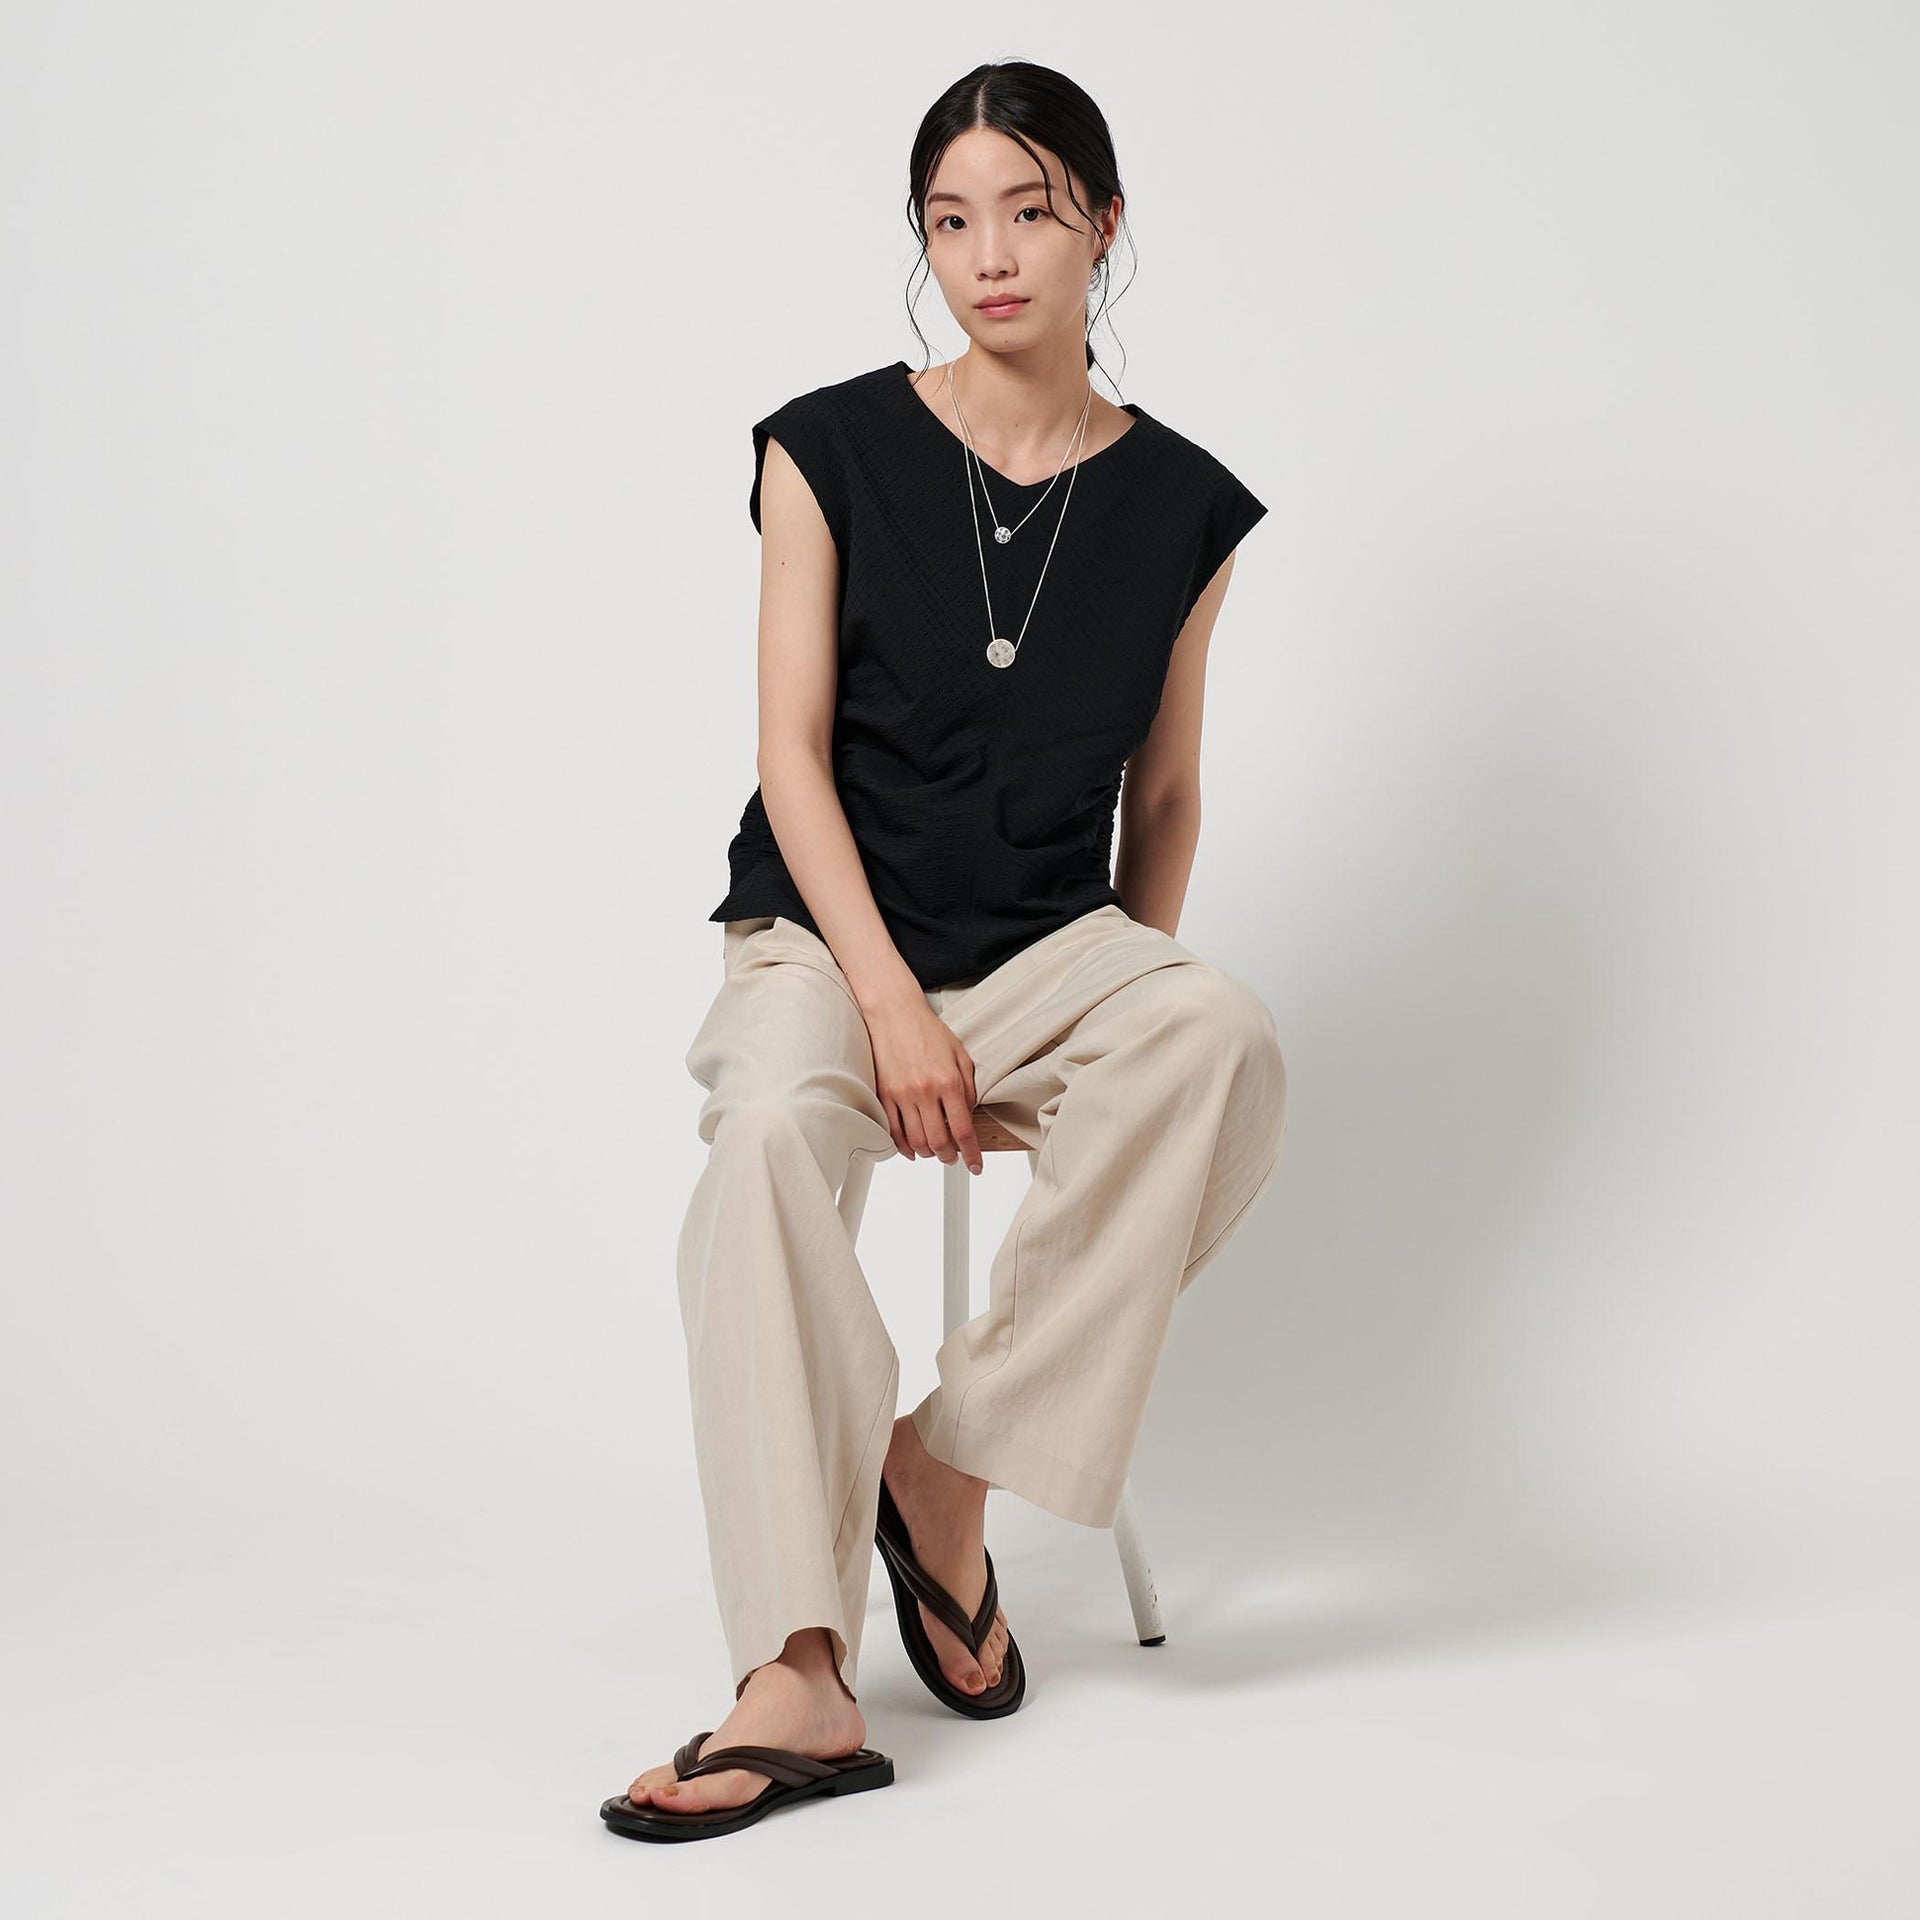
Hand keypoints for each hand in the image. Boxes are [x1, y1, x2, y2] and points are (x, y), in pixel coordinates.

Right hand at [861, 995, 983, 1173]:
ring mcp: (901, 1094)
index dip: (972, 1154)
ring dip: (928, 1153)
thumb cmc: (928, 1030)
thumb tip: (968, 1115)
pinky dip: (903, 1146)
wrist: (894, 1013)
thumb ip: (968, 1087)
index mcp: (948, 1081)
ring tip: (934, 1151)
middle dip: (949, 1157)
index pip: (963, 1130)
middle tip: (953, 1158)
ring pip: (916, 1141)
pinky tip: (911, 1148)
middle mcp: (924, 1091)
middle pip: (939, 1142)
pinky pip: (892, 1131)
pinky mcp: (883, 1094)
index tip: (976, 1166)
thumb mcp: (960, 1055)